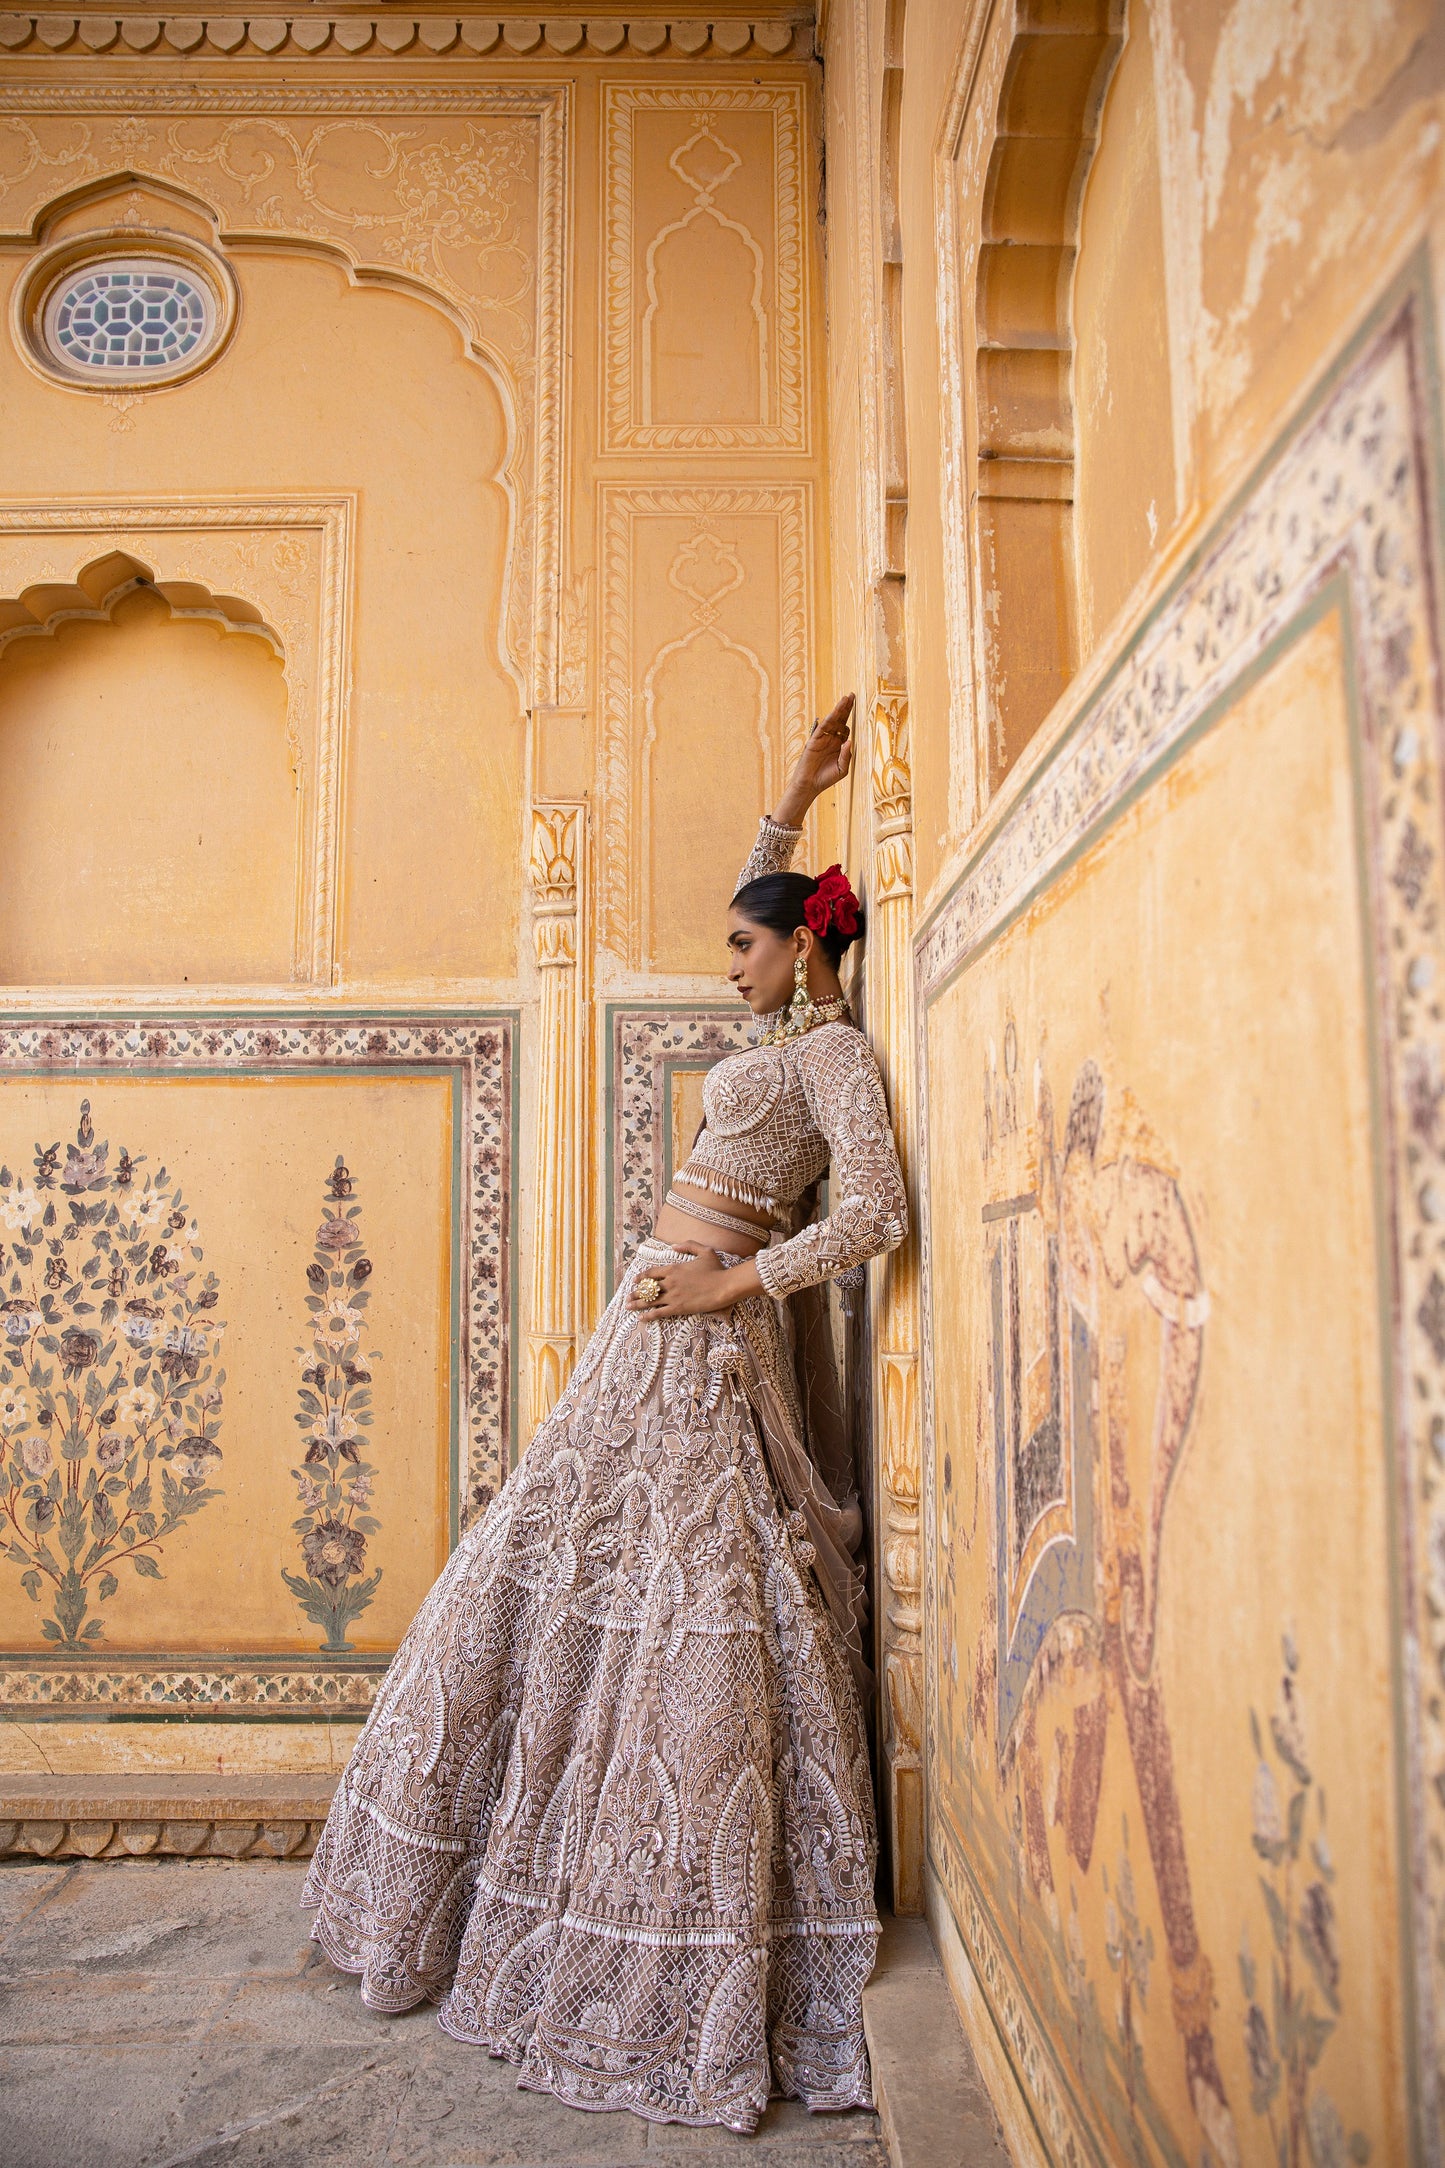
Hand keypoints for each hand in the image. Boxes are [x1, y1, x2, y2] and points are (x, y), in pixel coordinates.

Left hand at [626, 1245, 760, 1316]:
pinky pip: (659, 1312)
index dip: (641, 1277)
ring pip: (650, 1301)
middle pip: (648, 1288)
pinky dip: (649, 1315)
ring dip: (638, 1304)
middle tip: (627, 1297)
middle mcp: (670, 1282)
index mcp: (674, 1268)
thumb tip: (673, 1247)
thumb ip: (688, 1246)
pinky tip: (641, 1318)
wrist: (725, 1286)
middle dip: (636, 1292)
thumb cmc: (717, 1269)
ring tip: (628, 1307)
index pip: (652, 1273)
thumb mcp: (704, 1251)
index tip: (635, 1280)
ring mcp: (673, 1296)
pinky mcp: (679, 1308)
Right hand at [772, 694, 854, 825]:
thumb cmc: (827, 778)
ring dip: (838, 710)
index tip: (856, 705)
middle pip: (839, 720)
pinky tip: (834, 714)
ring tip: (845, 699)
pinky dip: (828, 721)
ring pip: (831, 721)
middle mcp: (831, 739)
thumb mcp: (842, 769)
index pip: (845, 727)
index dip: (850, 717)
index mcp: (838, 744)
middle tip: (852, 695)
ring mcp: (822, 739)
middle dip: (846, 708)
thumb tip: (849, 741)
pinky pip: (822, 729)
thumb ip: (846, 756)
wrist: (811, 785)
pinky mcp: (814, 742)